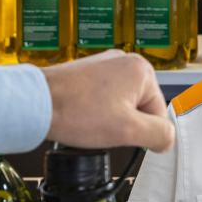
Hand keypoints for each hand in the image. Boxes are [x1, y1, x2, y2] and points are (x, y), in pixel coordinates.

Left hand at [41, 51, 174, 151]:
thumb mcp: (128, 131)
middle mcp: (124, 61)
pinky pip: (102, 100)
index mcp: (141, 70)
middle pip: (140, 108)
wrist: (35, 104)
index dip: (141, 133)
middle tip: (102, 128)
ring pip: (120, 105)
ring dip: (108, 120)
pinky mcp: (87, 73)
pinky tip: (81, 116)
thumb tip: (166, 139)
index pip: (158, 114)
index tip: (120, 135)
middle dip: (123, 124)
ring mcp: (104, 65)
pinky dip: (94, 112)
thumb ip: (159, 135)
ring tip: (89, 122)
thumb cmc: (76, 112)